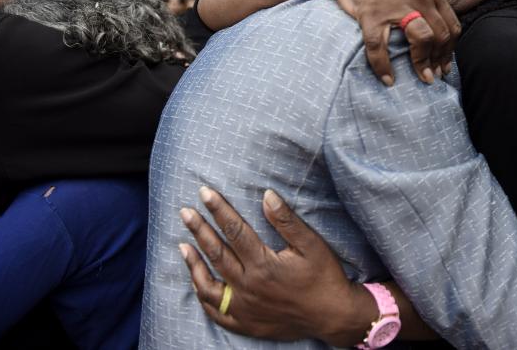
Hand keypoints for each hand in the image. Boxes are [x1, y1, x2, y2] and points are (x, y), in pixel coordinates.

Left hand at [179, 187, 375, 344]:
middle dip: (199, 230)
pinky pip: (215, 311)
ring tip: (182, 245)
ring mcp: (245, 308)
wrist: (334, 315)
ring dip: (193, 263)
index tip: (204, 193)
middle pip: (216, 253)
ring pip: (209, 285)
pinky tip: (197, 282)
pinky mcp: (246, 323)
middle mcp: (249, 287)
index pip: (234, 230)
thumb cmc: (324, 277)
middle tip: (185, 212)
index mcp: (264, 265)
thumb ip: (286, 220)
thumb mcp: (311, 244)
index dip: (218, 210)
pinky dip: (203, 296)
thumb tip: (267, 195)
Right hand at [333, 0, 460, 85]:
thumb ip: (426, 4)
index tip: (445, 66)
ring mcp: (394, 5)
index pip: (451, 25)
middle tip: (435, 77)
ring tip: (422, 79)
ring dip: (423, 64)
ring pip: (421, 39)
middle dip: (440, 61)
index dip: (450, 50)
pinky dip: (384, 67)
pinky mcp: (370, 14)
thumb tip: (438, 34)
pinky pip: (379, 48)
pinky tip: (387, 79)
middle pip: (440, 35)